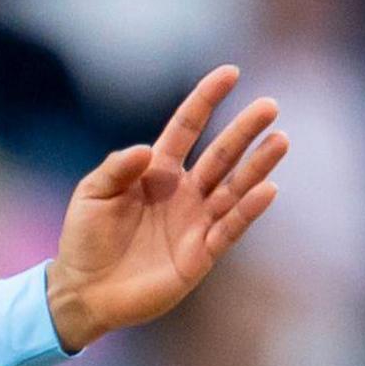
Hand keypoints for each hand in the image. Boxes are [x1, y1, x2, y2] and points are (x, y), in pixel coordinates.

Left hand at [44, 66, 286, 351]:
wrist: (83, 292)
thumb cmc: (84, 239)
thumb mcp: (92, 194)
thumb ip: (117, 168)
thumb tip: (147, 150)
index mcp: (156, 172)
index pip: (187, 128)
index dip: (206, 100)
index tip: (230, 73)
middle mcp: (182, 193)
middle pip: (220, 155)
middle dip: (244, 130)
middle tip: (269, 106)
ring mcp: (195, 222)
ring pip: (233, 188)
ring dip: (257, 166)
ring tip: (280, 140)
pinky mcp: (200, 255)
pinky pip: (230, 228)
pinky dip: (248, 210)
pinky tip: (267, 189)